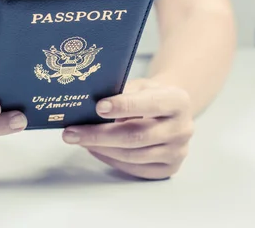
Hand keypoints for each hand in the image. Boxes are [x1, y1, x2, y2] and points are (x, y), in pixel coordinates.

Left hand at [62, 79, 194, 179]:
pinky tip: (93, 148)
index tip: (98, 107)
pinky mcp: (168, 168)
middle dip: (99, 135)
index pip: (151, 104)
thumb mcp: (140, 85)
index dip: (124, 106)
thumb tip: (87, 104)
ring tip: (77, 139)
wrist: (170, 111)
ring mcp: (177, 152)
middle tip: (72, 132)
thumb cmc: (148, 95)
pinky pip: (134, 168)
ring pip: (132, 155)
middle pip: (136, 136)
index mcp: (178, 101)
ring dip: (100, 148)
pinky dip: (109, 158)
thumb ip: (121, 92)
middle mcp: (182, 128)